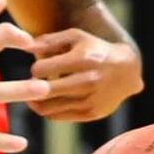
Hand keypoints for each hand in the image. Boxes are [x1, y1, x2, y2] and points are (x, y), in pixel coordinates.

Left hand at [28, 29, 143, 122]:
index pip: (40, 69)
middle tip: (34, 82)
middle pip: (42, 91)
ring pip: (46, 108)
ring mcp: (90, 100)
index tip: (40, 67)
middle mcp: (87, 81)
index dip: (35, 68)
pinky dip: (47, 109)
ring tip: (39, 91)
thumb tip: (25, 47)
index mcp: (82, 59)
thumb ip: (48, 40)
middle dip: (32, 86)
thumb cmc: (95, 50)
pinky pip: (56, 117)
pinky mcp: (90, 114)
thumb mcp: (76, 37)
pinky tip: (50, 100)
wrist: (128, 70)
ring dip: (36, 100)